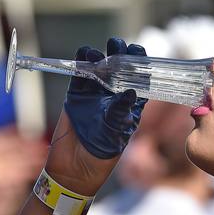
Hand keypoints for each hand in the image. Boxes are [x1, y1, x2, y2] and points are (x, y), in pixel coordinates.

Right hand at [45, 38, 146, 194]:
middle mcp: (113, 97)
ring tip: (100, 53)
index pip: (139, 80)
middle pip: (119, 70)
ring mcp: (94, 96)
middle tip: (118, 45)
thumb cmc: (101, 155)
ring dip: (100, 58)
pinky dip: (81, 64)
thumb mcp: (115, 134)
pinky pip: (79, 76)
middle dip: (119, 55)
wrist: (73, 169)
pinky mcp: (76, 97)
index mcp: (130, 106)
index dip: (140, 65)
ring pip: (99, 70)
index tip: (139, 51)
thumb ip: (119, 113)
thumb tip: (130, 92)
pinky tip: (84, 55)